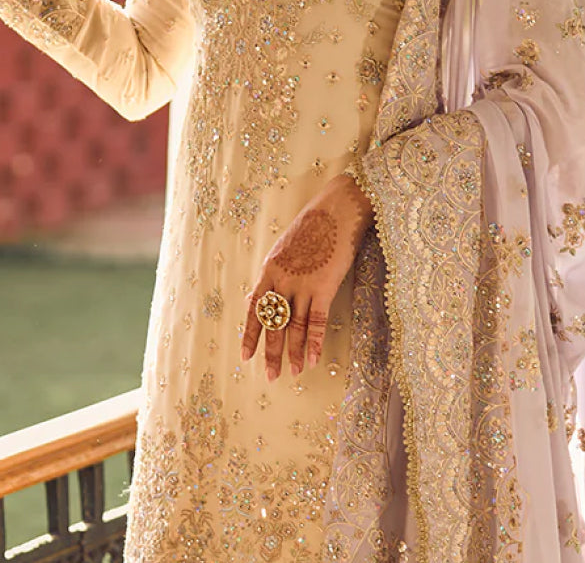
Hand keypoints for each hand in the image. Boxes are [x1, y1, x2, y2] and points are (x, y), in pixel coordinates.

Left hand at [241, 172, 372, 380]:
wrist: (337, 208)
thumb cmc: (315, 225)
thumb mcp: (286, 246)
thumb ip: (277, 271)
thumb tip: (268, 293)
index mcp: (270, 269)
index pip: (255, 308)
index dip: (250, 334)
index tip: (246, 356)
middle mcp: (282, 279)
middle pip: (273, 323)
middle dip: (271, 351)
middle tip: (270, 375)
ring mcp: (302, 283)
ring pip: (295, 326)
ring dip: (295, 352)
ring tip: (294, 373)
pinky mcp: (324, 286)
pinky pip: (317, 320)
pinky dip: (315, 342)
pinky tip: (314, 359)